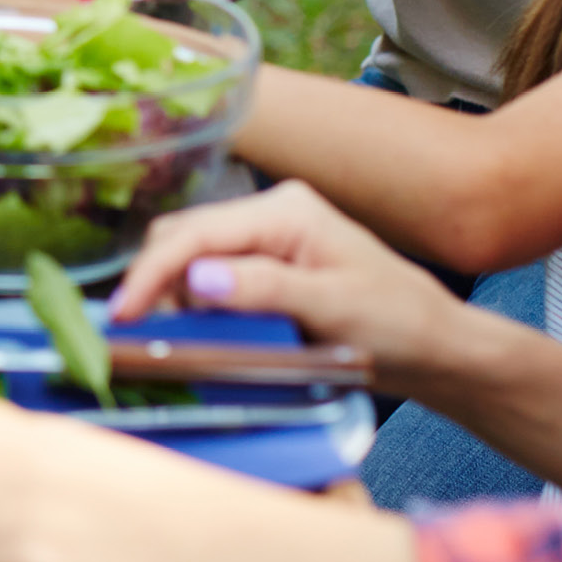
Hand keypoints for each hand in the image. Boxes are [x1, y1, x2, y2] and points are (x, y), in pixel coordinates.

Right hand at [108, 181, 467, 389]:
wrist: (438, 350)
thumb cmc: (399, 324)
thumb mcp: (333, 309)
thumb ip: (264, 290)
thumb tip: (197, 278)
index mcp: (285, 211)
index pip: (196, 233)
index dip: (151, 272)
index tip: (122, 315)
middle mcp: (271, 215)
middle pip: (184, 238)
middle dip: (156, 284)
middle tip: (144, 337)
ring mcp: (269, 240)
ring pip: (191, 258)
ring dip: (175, 298)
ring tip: (176, 342)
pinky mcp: (268, 268)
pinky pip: (212, 278)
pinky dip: (196, 307)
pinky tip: (200, 335)